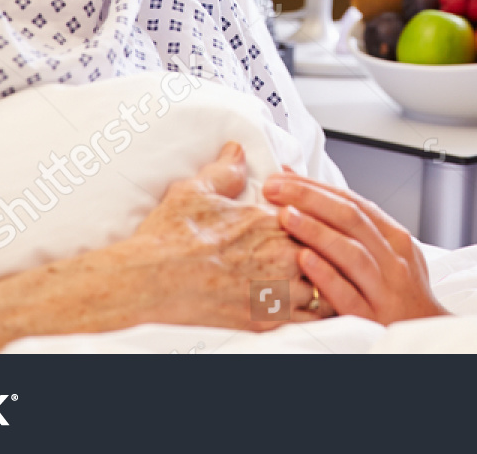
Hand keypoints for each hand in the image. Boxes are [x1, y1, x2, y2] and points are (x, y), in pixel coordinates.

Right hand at [128, 142, 325, 328]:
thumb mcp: (195, 191)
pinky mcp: (269, 324)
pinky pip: (312, 322)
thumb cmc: (168, 240)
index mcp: (271, 222)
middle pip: (327, 254)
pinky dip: (317, 317)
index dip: (313, 224)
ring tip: (324, 287)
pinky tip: (313, 314)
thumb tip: (237, 152)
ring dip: (326, 286)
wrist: (149, 285)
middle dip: (327, 255)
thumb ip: (225, 171)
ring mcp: (278, 292)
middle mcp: (282, 256)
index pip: (314, 219)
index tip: (309, 229)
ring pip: (325, 289)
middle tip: (326, 259)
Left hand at [262, 172, 447, 324]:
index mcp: (394, 238)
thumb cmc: (400, 293)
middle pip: (351, 219)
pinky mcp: (374, 319)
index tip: (282, 177)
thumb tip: (308, 192)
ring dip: (316, 231)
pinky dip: (326, 276)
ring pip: (351, 253)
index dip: (316, 187)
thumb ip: (354, 227)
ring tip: (285, 216)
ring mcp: (384, 290)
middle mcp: (392, 260)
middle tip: (275, 188)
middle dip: (310, 199)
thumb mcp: (388, 253)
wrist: (426, 331)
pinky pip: (348, 295)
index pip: (353, 202)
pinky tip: (303, 261)